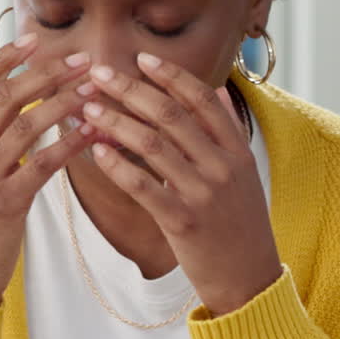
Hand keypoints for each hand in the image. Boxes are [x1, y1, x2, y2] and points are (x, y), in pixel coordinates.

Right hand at [0, 37, 96, 320]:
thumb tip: (14, 110)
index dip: (5, 58)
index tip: (35, 40)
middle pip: (4, 97)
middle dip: (45, 74)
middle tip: (82, 61)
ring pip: (24, 125)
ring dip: (63, 103)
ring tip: (94, 90)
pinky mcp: (5, 204)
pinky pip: (42, 165)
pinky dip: (68, 145)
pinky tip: (92, 133)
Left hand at [78, 54, 283, 317]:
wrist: (250, 280)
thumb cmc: (241, 226)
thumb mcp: (245, 174)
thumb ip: (228, 133)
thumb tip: (215, 90)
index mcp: (237, 150)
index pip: (202, 99)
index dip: (170, 75)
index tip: (141, 58)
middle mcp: (222, 166)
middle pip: (171, 114)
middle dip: (131, 89)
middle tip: (99, 74)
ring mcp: (203, 193)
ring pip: (153, 145)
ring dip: (116, 122)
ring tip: (89, 109)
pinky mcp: (183, 222)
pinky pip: (143, 186)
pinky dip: (118, 165)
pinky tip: (97, 152)